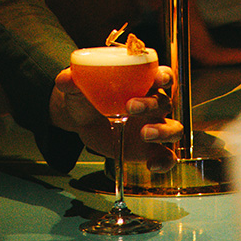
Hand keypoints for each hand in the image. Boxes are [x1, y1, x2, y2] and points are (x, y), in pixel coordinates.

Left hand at [51, 65, 182, 171]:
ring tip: (145, 134)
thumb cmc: (88, 98)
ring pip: (174, 128)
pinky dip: (165, 162)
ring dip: (164, 131)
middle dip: (151, 103)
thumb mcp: (78, 88)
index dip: (164, 76)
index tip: (157, 78)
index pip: (163, 75)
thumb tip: (66, 79)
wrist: (84, 121)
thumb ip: (71, 82)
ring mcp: (154, 127)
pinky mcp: (150, 149)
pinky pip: (167, 156)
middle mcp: (153, 104)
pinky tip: (152, 165)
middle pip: (165, 101)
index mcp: (142, 83)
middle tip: (129, 107)